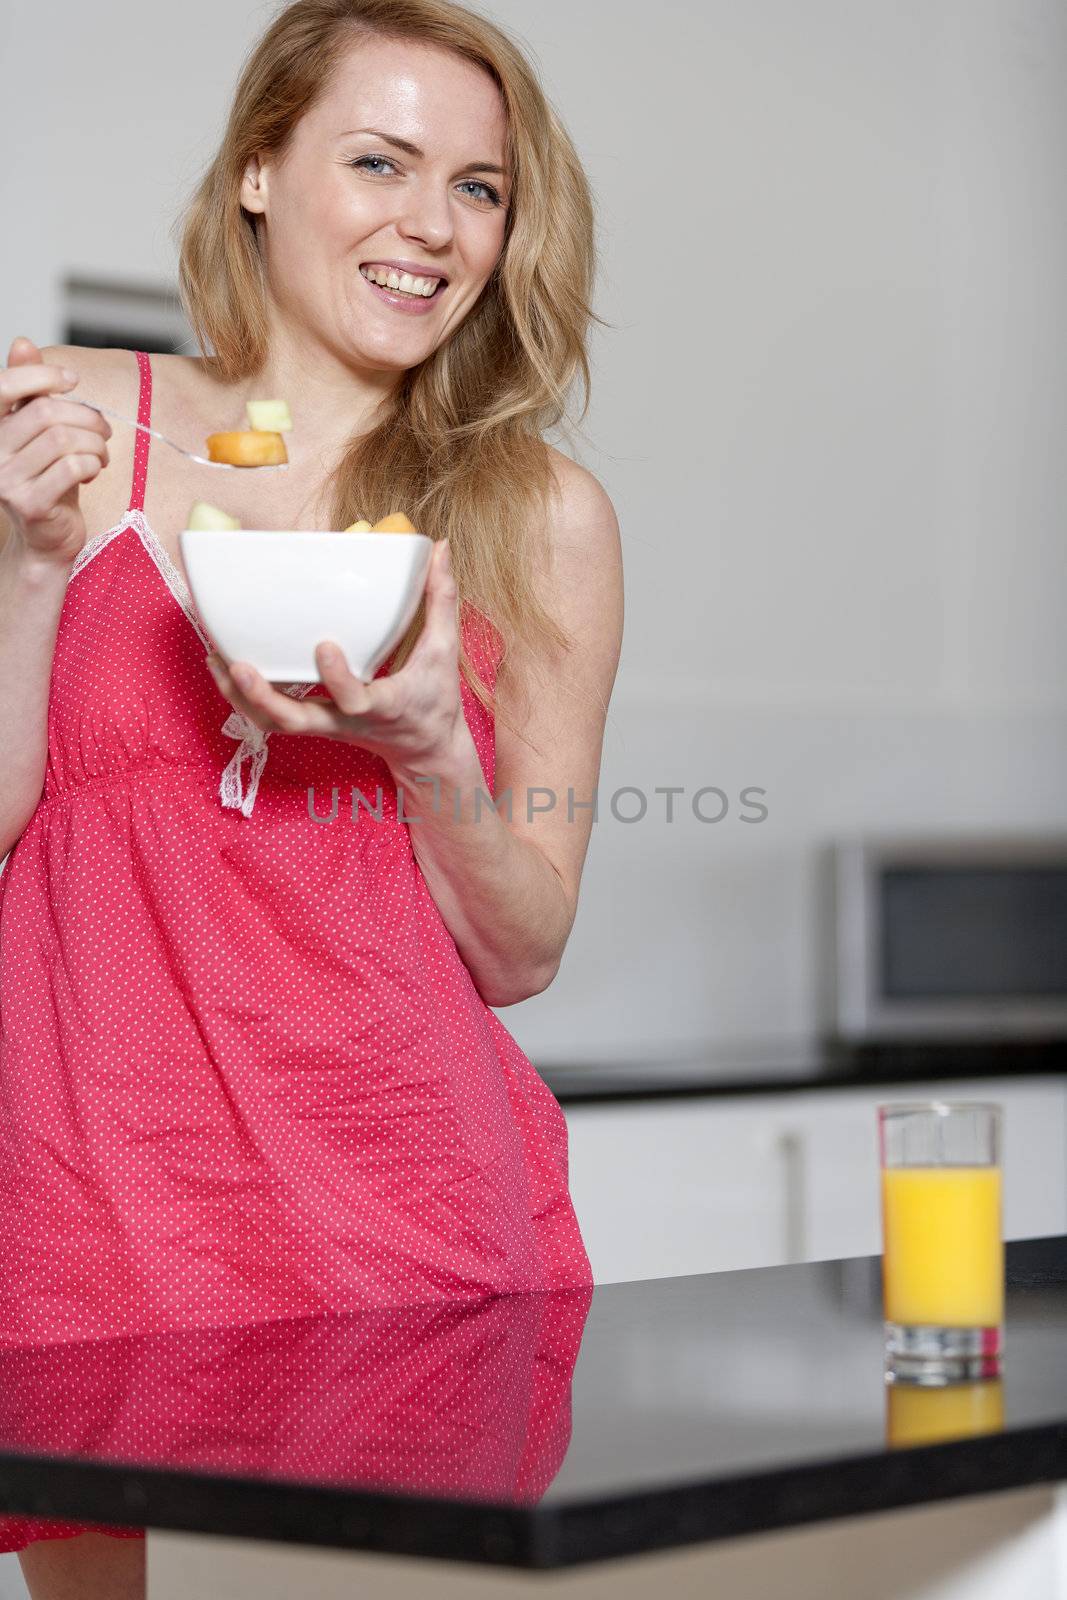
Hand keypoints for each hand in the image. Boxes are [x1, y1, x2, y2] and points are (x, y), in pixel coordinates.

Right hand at [0, 337, 111, 567]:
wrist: (49, 537)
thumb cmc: (49, 480)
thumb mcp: (42, 433)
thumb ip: (31, 392)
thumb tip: (23, 342)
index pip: (4, 387)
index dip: (41, 376)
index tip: (72, 381)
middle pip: (45, 413)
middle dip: (86, 416)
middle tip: (104, 430)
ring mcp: (6, 480)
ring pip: (62, 439)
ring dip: (94, 442)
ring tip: (102, 453)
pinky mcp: (29, 503)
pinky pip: (72, 467)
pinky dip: (93, 463)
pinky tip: (95, 470)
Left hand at [206, 540, 464, 772]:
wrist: (424, 751)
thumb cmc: (435, 701)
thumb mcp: (444, 652)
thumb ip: (441, 600)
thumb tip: (441, 549)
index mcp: (383, 706)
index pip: (355, 701)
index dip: (337, 679)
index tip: (325, 646)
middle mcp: (346, 720)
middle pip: (294, 723)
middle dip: (263, 698)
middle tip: (239, 666)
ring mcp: (324, 725)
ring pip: (273, 724)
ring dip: (241, 698)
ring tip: (217, 660)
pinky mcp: (312, 723)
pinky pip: (271, 717)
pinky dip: (243, 697)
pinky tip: (225, 666)